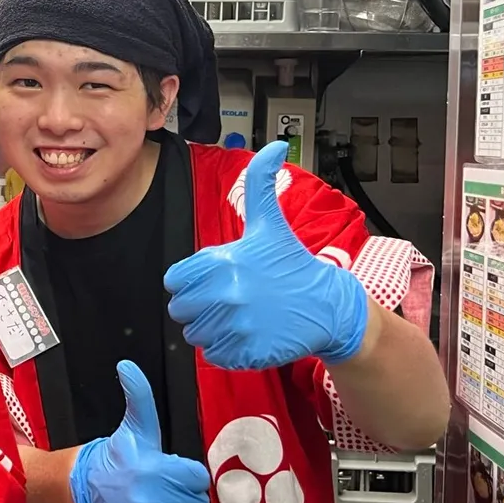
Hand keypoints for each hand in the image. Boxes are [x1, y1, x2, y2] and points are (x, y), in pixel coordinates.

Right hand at [68, 361, 209, 502]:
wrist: (90, 484)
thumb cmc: (122, 454)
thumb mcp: (136, 423)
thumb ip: (139, 395)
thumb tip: (127, 365)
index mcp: (157, 469)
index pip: (199, 479)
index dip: (188, 475)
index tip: (172, 471)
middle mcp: (152, 498)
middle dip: (184, 496)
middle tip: (166, 488)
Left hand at [164, 140, 368, 368]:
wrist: (328, 307)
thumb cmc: (292, 264)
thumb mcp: (271, 224)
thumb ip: (261, 185)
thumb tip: (275, 146)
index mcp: (223, 262)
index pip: (175, 280)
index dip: (190, 282)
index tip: (213, 281)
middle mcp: (227, 294)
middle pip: (181, 310)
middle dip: (198, 307)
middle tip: (227, 302)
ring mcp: (237, 326)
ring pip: (195, 335)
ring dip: (211, 330)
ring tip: (238, 318)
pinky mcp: (246, 353)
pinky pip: (214, 356)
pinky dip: (226, 351)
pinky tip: (247, 336)